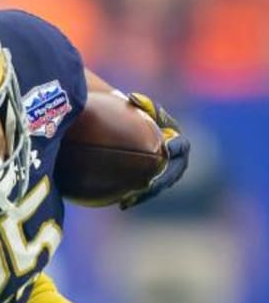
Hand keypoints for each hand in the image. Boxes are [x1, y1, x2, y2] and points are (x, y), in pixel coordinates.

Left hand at [120, 92, 189, 209]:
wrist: (139, 135)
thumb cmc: (143, 119)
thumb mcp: (144, 110)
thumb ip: (142, 105)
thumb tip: (132, 98)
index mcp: (177, 143)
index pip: (181, 146)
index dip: (176, 147)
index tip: (168, 148)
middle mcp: (176, 160)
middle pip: (172, 173)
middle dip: (162, 181)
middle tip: (150, 186)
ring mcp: (167, 174)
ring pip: (160, 186)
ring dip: (147, 194)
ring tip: (130, 201)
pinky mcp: (155, 183)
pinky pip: (147, 191)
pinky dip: (137, 197)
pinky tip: (122, 204)